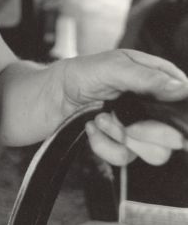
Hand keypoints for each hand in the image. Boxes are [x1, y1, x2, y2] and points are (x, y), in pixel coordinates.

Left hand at [49, 49, 187, 164]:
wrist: (50, 98)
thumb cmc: (79, 75)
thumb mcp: (111, 67)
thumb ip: (145, 77)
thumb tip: (179, 87)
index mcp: (155, 78)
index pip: (183, 97)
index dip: (178, 112)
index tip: (159, 117)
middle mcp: (151, 104)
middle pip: (175, 134)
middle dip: (149, 133)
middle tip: (128, 128)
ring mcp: (138, 127)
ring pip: (155, 152)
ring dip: (122, 138)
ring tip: (99, 121)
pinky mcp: (121, 144)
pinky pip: (125, 158)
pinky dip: (104, 146)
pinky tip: (91, 130)